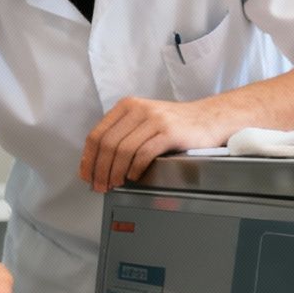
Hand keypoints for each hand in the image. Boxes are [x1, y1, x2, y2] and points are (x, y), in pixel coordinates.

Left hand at [81, 97, 225, 192]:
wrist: (208, 119)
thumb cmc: (174, 124)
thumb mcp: (143, 121)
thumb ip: (122, 135)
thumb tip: (98, 163)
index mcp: (126, 106)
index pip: (96, 134)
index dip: (88, 158)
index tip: (86, 175)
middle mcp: (138, 109)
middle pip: (107, 144)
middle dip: (100, 170)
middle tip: (100, 185)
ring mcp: (154, 120)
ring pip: (123, 150)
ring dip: (115, 172)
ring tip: (115, 183)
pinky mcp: (169, 132)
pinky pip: (144, 153)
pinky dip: (135, 168)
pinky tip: (133, 176)